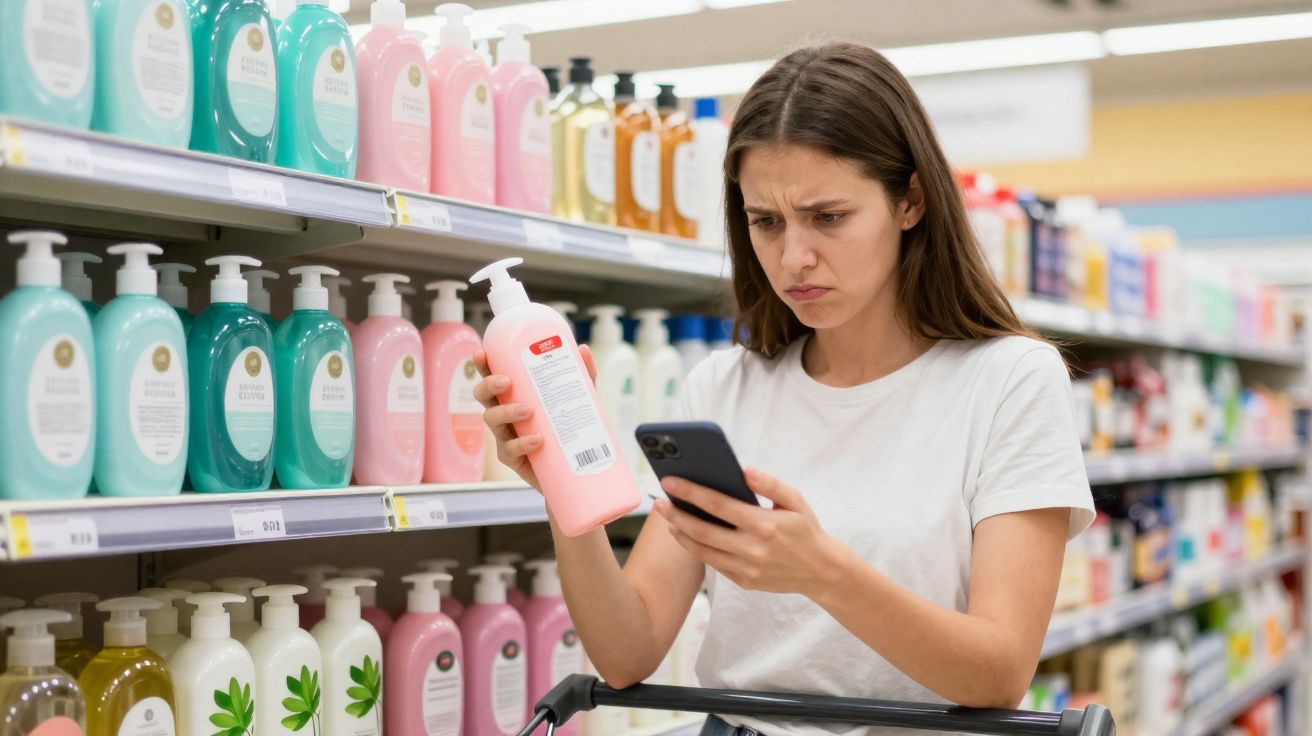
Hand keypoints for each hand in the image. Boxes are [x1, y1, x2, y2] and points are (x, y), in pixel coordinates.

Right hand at [472, 345, 597, 492]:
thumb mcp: (579, 398)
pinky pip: (510, 450)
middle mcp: (505, 414)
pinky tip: (537, 440)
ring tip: (528, 411)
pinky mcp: (514, 458)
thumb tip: (582, 349)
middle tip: (506, 382)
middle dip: (488, 386)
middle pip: (484, 396)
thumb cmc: (569, 427)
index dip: (483, 365)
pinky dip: (522, 443)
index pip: (494, 376)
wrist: (575, 469)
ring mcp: (506, 436)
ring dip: (506, 412)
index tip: (481, 354)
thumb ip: (581, 375)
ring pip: (492, 420)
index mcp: (514, 395)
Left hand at [654, 468, 851, 597]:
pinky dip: (696, 549)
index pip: (718, 504)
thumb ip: (770, 484)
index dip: (690, 492)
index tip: (669, 481)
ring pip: (702, 551)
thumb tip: (744, 470)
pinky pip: (713, 564)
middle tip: (658, 502)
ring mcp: (747, 568)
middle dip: (676, 514)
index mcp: (764, 524)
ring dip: (681, 534)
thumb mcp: (795, 500)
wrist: (821, 571)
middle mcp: (753, 548)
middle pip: (702, 531)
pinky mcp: (744, 582)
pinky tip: (687, 535)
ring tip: (669, 518)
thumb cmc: (805, 529)